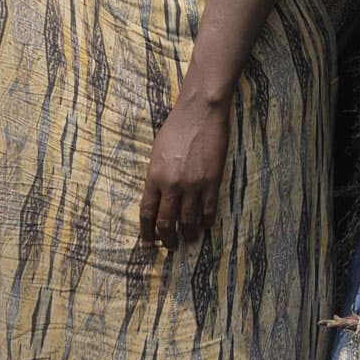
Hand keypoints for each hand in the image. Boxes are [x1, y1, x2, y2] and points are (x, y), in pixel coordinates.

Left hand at [141, 97, 229, 249]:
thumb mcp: (157, 152)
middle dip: (167, 239)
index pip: (147, 213)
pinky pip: (208, 209)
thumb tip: (158, 196)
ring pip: (188, 220)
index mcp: (154, 177)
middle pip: (166, 222)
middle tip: (170, 246)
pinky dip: (206, 221)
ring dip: (188, 234)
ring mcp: (193, 184)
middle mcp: (172, 185)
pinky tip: (206, 226)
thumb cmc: (176, 127)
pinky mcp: (212, 181)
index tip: (149, 244)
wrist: (201, 112)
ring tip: (190, 240)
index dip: (147, 232)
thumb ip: (156, 176)